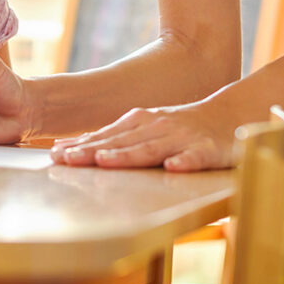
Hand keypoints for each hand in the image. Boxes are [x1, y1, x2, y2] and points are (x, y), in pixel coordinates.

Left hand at [50, 101, 236, 171]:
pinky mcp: (208, 150)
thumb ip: (116, 139)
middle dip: (92, 151)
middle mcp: (157, 127)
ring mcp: (182, 138)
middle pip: (121, 143)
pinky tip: (173, 168)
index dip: (80, 146)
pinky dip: (184, 162)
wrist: (229, 115)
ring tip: (104, 161)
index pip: (105, 136)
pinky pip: (196, 158)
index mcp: (141, 123)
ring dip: (127, 155)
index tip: (55, 155)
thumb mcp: (147, 128)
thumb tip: (76, 150)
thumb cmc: (181, 128)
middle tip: (65, 160)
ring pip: (152, 149)